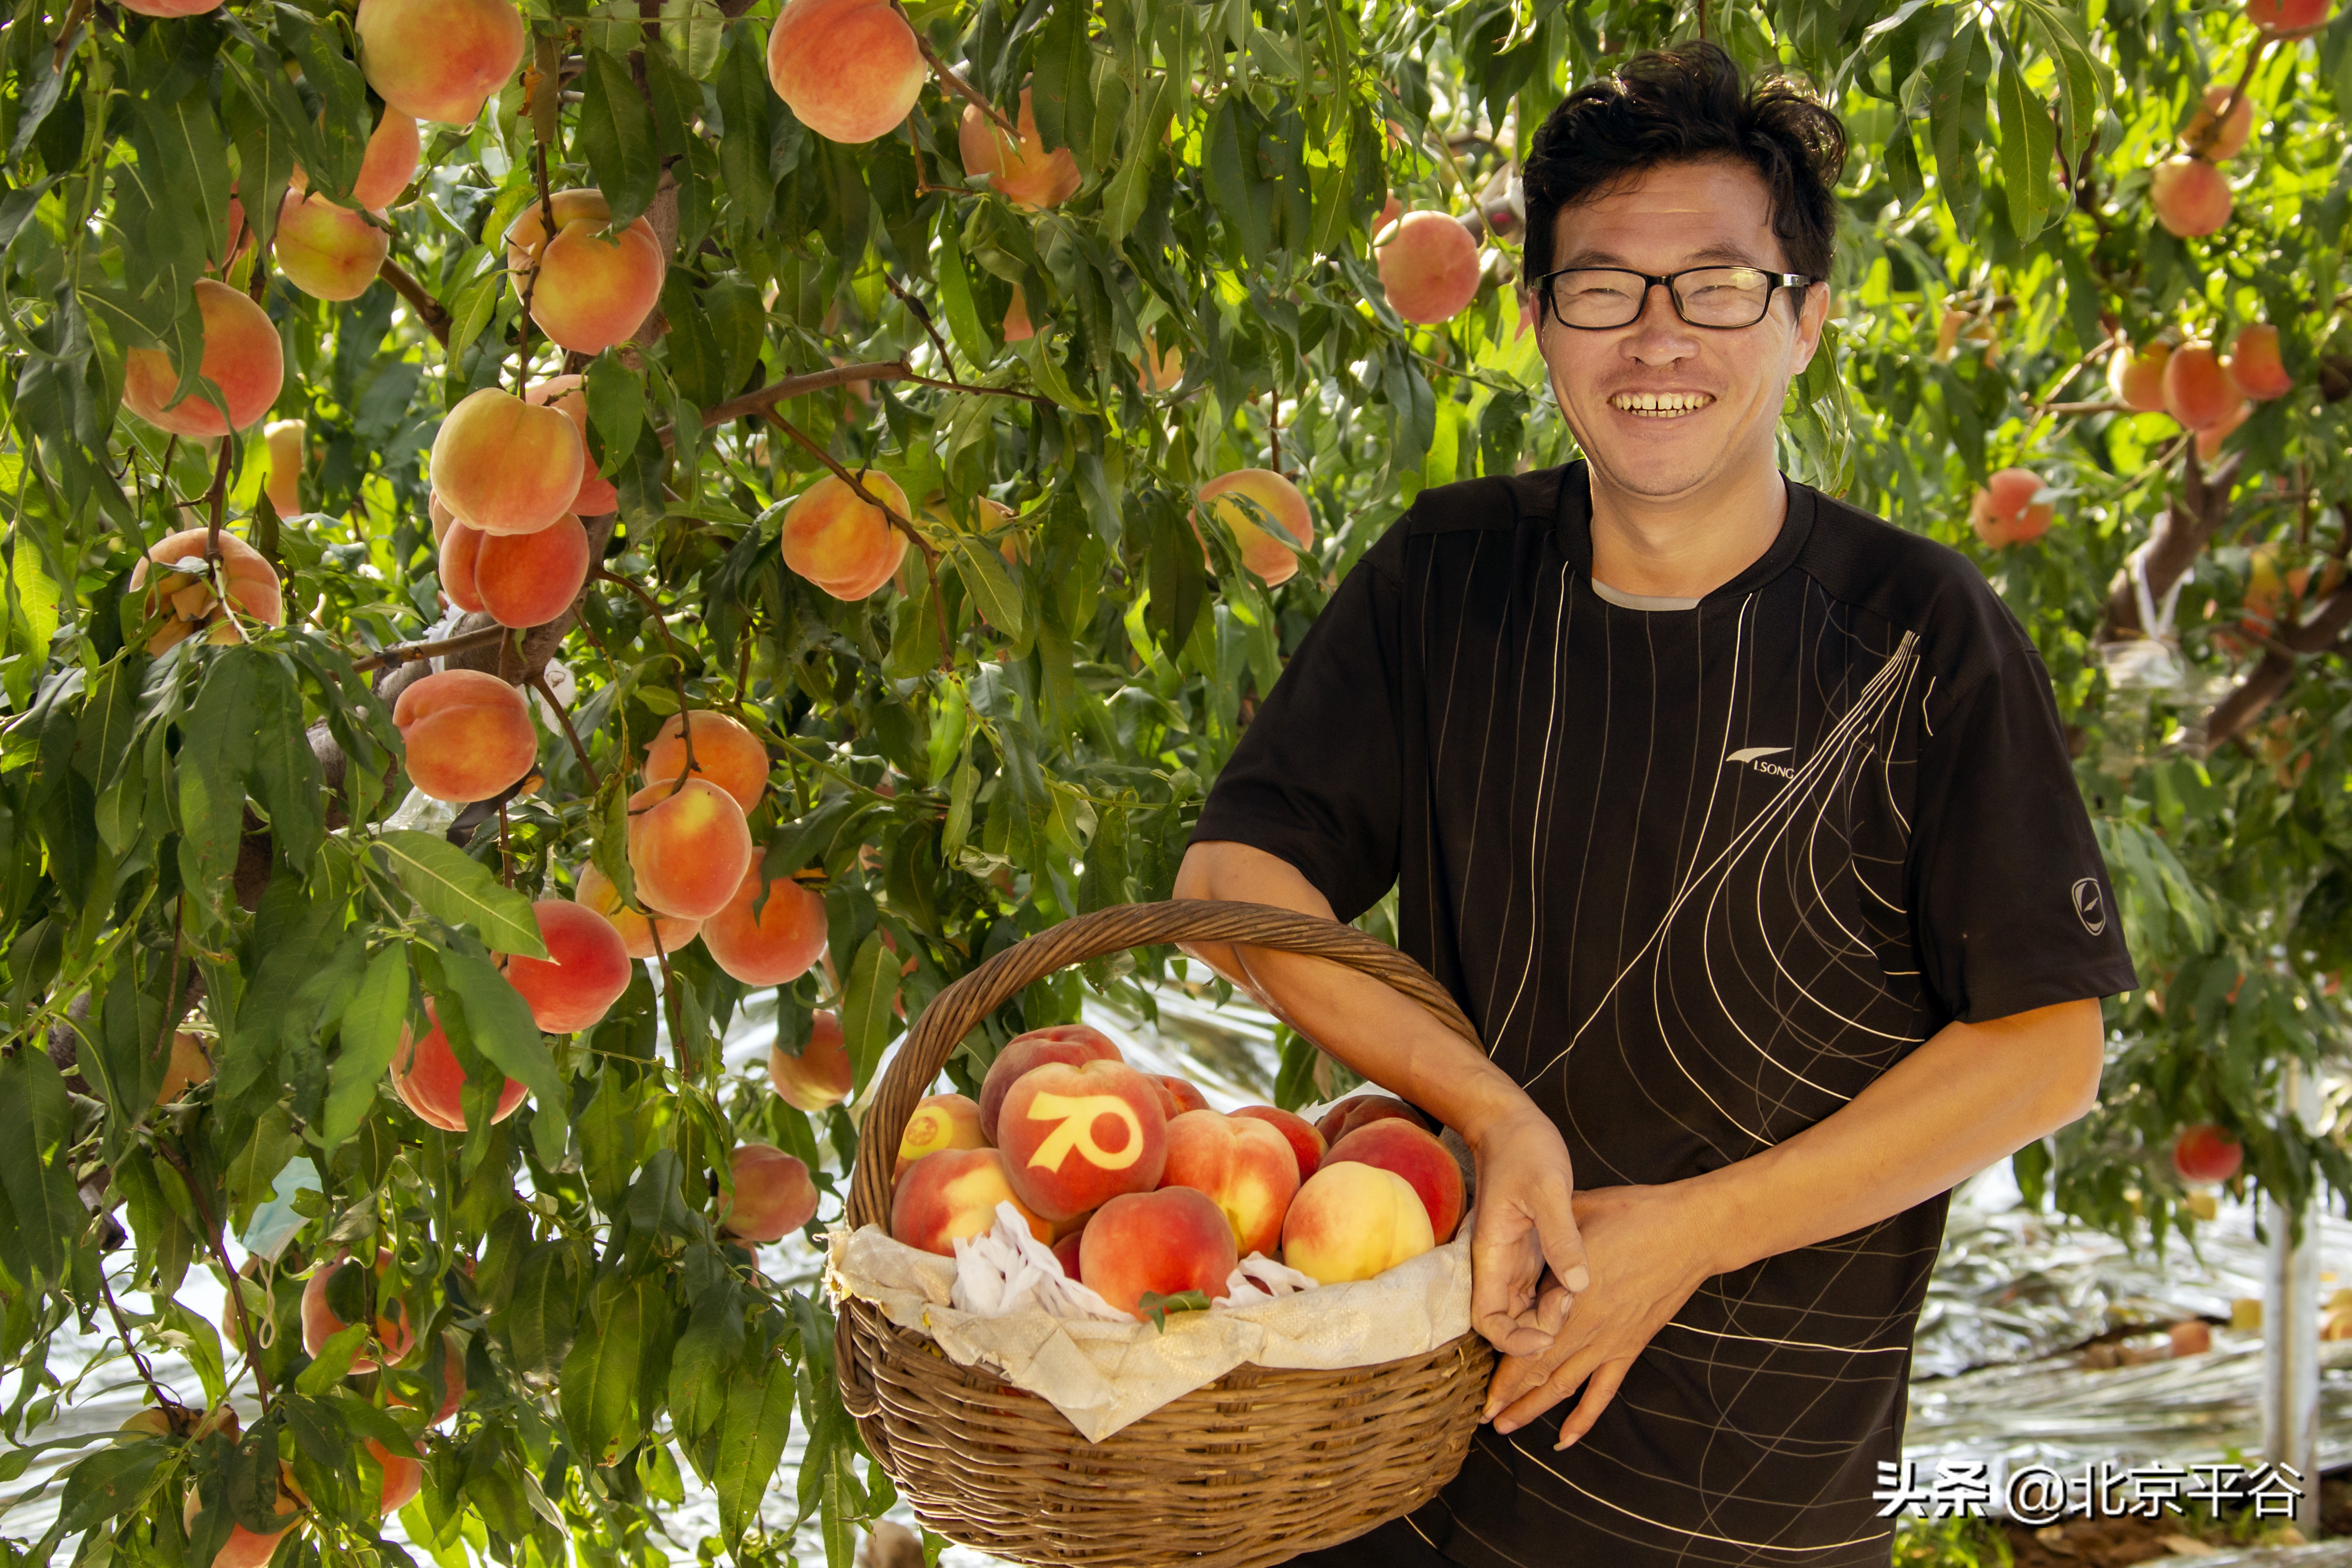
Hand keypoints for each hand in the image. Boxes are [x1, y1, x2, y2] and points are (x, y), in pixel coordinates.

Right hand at [1463, 1105, 1589, 1355]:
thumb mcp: (1547, 1189)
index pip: (1488, 1320)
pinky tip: (1580, 1282)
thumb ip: (1561, 1236)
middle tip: (1571, 1299)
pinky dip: (1559, 1297)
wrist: (1511, 1124)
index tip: (1546, 1335)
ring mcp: (1514, 1260)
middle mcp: (1498, 1265)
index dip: (1513, 1341)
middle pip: (1510, 1323)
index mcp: (1491, 1254)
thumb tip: (1578, 1284)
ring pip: (1527, 1310)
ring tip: (1577, 1288)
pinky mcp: (1531, 1252)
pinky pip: (1540, 1290)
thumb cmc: (1523, 1149)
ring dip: (1552, 1313)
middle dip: (1541, 1328)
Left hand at [1480, 1182, 1719, 1448]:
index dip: (1500, 1367)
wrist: (1692, 1231)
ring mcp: (1610, 1341)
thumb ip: (1549, 1233)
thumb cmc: (1635, 1215)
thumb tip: (1520, 1227)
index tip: (1477, 1383)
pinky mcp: (1630, 1346)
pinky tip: (1566, 1438)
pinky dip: (1584, 1417)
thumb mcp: (1580, 1212)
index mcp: (1570, 1295)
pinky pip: (1604, 1391)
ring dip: (1534, 1408)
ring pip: (1564, 1386)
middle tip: (1483, 1416)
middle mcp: (1587, 1327)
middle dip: (1508, 1396)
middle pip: (1538, 1370)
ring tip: (1507, 1427)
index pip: (1526, 1342)